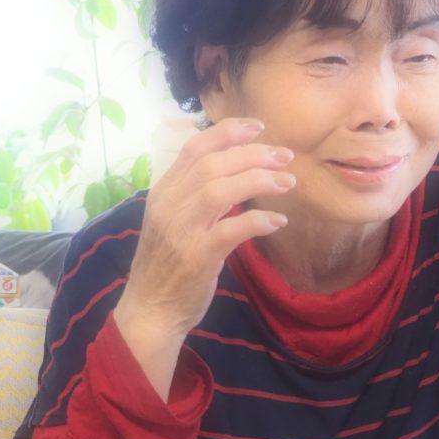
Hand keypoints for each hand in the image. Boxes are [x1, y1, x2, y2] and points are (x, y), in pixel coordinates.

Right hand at [114, 118, 294, 398]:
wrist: (150, 310)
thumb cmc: (168, 265)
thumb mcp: (174, 221)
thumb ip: (197, 195)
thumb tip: (237, 171)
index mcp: (163, 192)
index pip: (194, 148)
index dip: (227, 132)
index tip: (259, 127)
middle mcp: (169, 205)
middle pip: (213, 164)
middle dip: (253, 154)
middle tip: (286, 156)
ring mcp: (182, 230)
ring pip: (220, 189)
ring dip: (259, 181)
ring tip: (288, 182)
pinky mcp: (197, 256)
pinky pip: (231, 229)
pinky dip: (258, 220)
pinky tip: (278, 220)